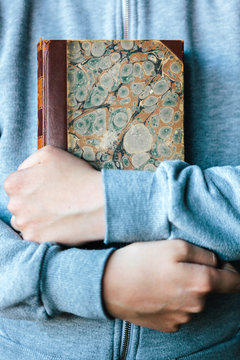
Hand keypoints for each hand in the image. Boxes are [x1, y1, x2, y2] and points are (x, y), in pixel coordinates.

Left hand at [4, 145, 104, 244]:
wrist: (99, 203)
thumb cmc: (77, 175)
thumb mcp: (51, 153)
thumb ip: (29, 161)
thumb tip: (23, 172)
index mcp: (15, 183)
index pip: (14, 184)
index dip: (32, 183)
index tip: (47, 186)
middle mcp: (15, 205)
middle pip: (18, 203)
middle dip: (31, 201)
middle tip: (54, 198)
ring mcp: (25, 225)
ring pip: (23, 220)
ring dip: (34, 217)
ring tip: (56, 212)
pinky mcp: (36, 240)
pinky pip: (34, 235)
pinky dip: (43, 231)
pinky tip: (58, 223)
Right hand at [103, 239, 239, 331]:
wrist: (108, 285)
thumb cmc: (141, 261)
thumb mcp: (175, 246)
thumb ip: (204, 253)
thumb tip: (218, 262)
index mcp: (201, 284)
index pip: (233, 281)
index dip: (232, 271)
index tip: (223, 264)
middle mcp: (196, 306)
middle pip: (209, 288)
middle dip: (200, 275)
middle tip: (176, 264)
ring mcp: (181, 318)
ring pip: (193, 300)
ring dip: (185, 288)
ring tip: (162, 276)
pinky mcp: (167, 325)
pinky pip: (179, 310)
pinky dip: (173, 300)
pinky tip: (156, 290)